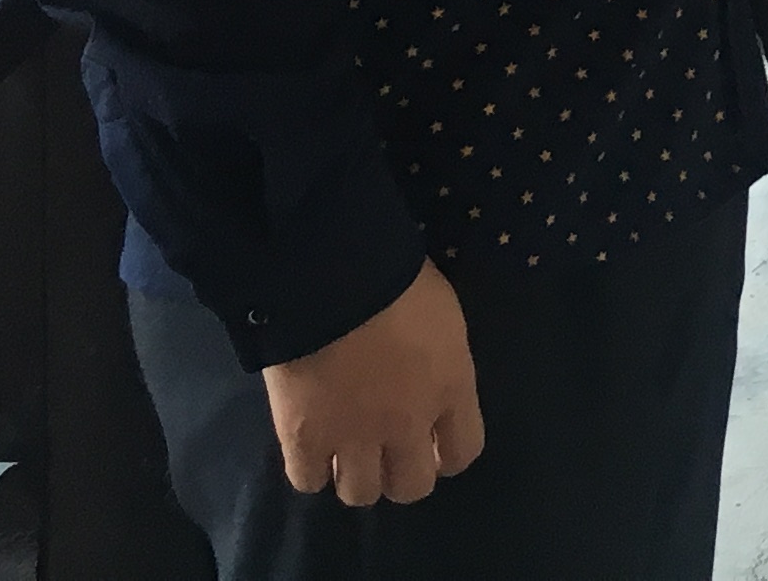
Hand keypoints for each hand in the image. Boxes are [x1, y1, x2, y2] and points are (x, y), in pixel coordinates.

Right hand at [262, 260, 480, 505]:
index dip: (446, 453)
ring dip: (354, 474)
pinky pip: (308, 480)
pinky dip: (309, 468)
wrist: (330, 275)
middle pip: (412, 487)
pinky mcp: (304, 439)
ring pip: (360, 492)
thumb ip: (442, 359)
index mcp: (451, 388)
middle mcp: (407, 425)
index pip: (464, 452)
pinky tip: (309, 446)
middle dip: (400, 472)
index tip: (432, 443)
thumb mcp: (443, 314)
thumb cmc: (397, 275)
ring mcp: (354, 437)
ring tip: (343, 450)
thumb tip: (431, 379)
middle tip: (384, 450)